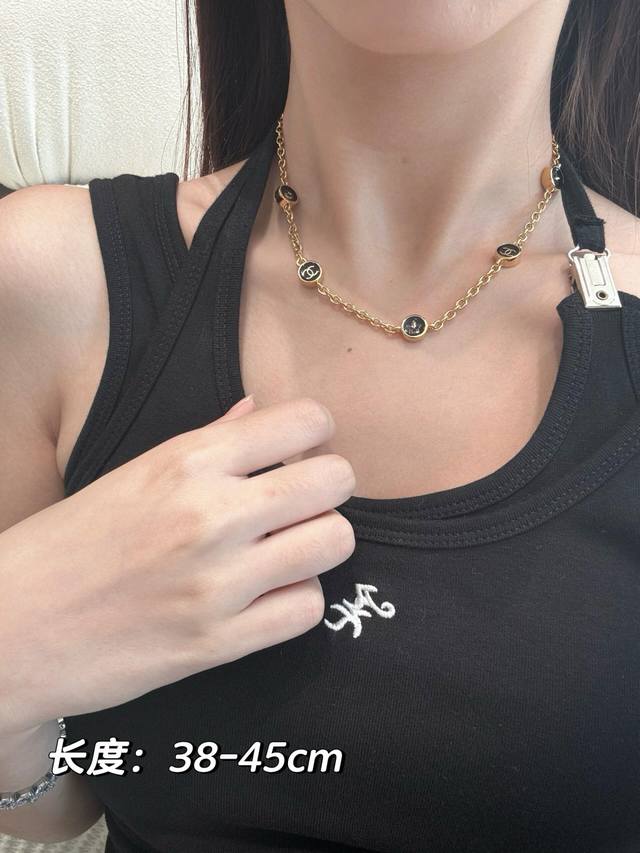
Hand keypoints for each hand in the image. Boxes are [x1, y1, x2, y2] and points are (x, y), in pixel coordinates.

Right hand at [0, 395, 355, 735]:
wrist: (12, 627)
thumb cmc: (70, 544)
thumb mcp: (133, 474)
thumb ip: (207, 440)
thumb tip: (260, 409)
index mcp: (186, 461)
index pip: (305, 420)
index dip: (316, 433)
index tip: (301, 449)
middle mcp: (209, 515)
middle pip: (335, 480)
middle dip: (328, 486)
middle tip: (301, 501)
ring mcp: (216, 583)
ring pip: (334, 542)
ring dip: (319, 543)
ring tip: (288, 548)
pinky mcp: (216, 644)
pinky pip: (308, 609)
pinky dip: (298, 599)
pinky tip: (270, 594)